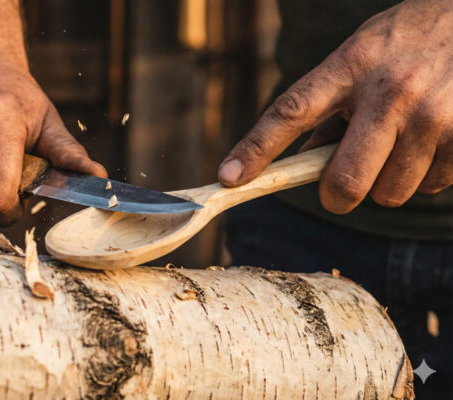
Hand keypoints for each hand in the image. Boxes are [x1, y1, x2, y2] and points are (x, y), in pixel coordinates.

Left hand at [218, 0, 452, 213]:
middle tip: (342, 185)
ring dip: (388, 182)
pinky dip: (427, 175)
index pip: (291, 111)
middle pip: (345, 180)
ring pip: (390, 193)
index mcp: (351, 65)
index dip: (256, 149)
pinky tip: (434, 139)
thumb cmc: (411, 42)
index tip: (229, 177)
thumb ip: (330, 105)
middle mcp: (390, 90)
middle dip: (338, 195)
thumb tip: (304, 161)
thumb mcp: (361, 55)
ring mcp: (432, 114)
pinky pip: (431, 186)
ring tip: (403, 141)